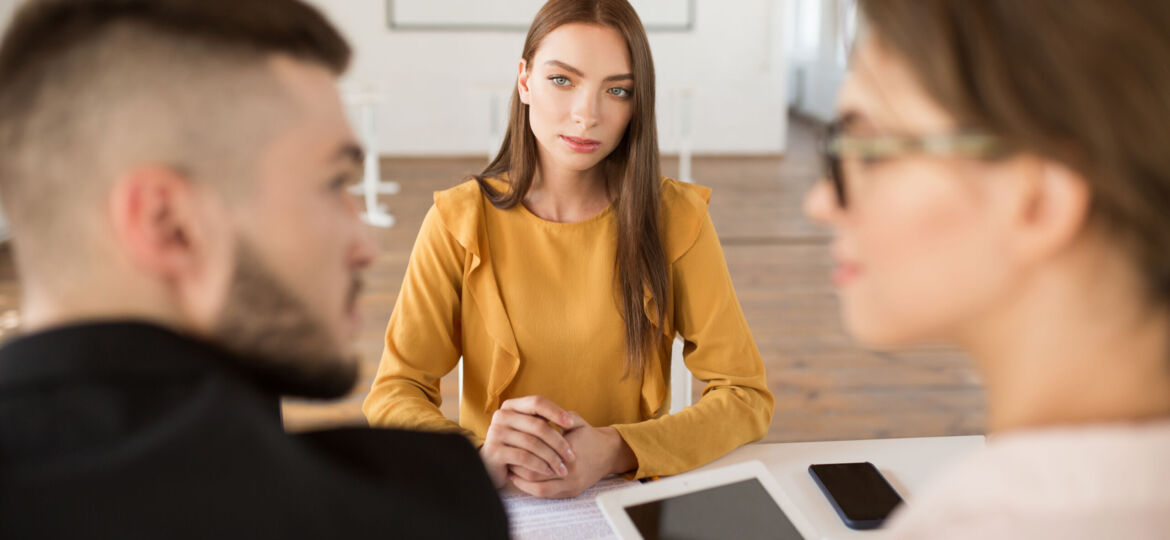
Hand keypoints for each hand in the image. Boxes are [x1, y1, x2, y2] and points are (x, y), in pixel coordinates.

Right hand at [479, 395, 577, 488]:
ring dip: (551, 457)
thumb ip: (544, 421)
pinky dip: (539, 465)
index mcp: (511, 406)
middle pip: (538, 425)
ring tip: (562, 468)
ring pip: (532, 443)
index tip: (571, 424)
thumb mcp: (529, 429)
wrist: (494, 466)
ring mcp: (495, 433)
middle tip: (571, 456)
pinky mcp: (494, 451)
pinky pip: (523, 457)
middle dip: (558, 442)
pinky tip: (548, 471)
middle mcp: (501, 416)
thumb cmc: (518, 445)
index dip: (556, 412)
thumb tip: (571, 421)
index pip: (537, 402)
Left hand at [511, 413, 637, 498]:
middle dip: (517, 468)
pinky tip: (523, 480)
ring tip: (511, 471)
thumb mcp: (573, 420)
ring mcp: (571, 484)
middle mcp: (570, 471)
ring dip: (522, 481)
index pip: (535, 455)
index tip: (510, 444)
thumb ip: (553, 415)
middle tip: (507, 458)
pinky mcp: (571, 492)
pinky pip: (547, 495)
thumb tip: (529, 412)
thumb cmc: (587, 434)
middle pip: (533, 475)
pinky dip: (532, 489)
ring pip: (538, 489)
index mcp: (568, 451)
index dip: (520, 451)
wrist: (608, 452)